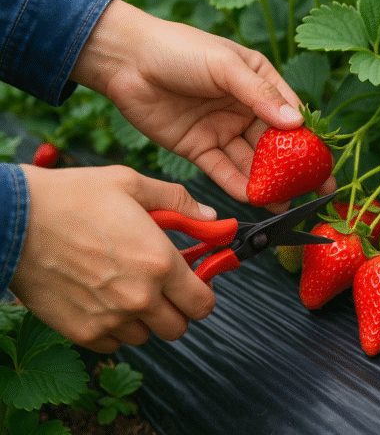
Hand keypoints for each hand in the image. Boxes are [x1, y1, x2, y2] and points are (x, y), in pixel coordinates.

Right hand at [11, 164, 217, 352]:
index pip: (204, 303)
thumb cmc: (72, 197)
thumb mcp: (132, 184)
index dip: (203, 293)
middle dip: (176, 308)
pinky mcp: (82, 332)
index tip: (194, 281)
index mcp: (160, 262)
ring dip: (143, 318)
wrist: (13, 219)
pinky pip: (113, 343)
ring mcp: (110, 319)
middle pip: (179, 327)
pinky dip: (113, 328)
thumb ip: (179, 203)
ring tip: (125, 286)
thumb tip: (212, 218)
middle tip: (161, 286)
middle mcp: (140, 297)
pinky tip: (101, 298)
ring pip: (146, 335)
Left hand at [70, 0, 334, 210]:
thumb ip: (260, 95)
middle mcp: (244, 107)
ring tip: (285, 202)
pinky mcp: (198, 147)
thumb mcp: (225, 66)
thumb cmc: (178, 49)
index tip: (325, 163)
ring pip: (250, 161)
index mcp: (258, 80)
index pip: (290, 114)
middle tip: (313, 191)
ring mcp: (222, 128)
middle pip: (274, 143)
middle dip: (293, 168)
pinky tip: (253, 197)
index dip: (309, 139)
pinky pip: (222, 169)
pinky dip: (237, 184)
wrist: (124, 60)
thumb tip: (297, 123)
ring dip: (267, 181)